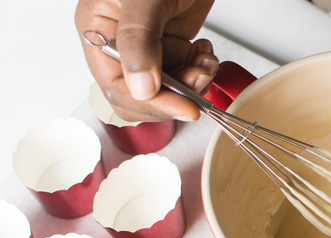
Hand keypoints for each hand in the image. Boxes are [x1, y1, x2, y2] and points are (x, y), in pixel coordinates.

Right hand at [75, 0, 216, 121]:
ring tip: (206, 60)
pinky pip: (185, 73)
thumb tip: (141, 87)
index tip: (184, 106)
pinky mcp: (171, 44)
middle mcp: (121, 45)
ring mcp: (148, 46)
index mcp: (97, 32)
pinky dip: (201, 68)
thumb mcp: (142, 0)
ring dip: (194, 81)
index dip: (152, 103)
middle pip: (142, 96)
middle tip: (199, 78)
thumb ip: (138, 42)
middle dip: (175, 94)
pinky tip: (205, 51)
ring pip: (169, 89)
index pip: (117, 87)